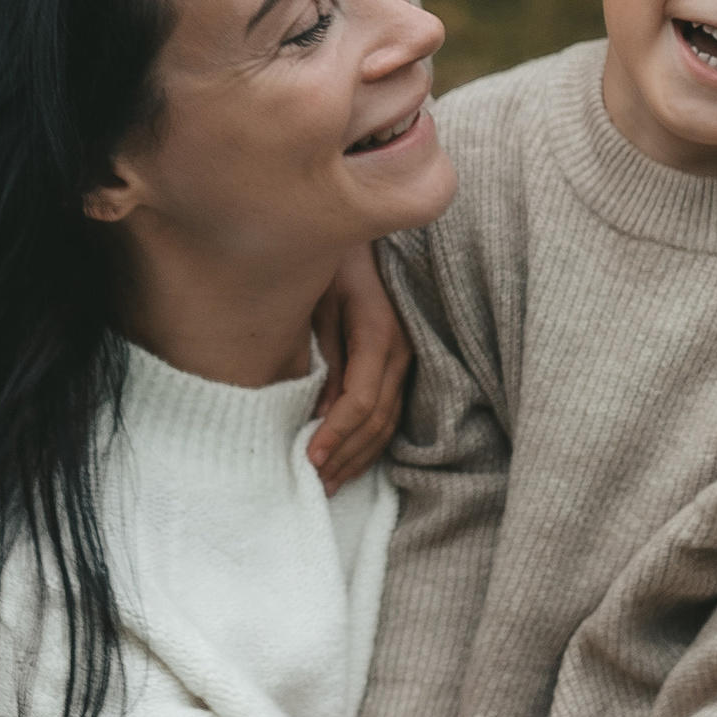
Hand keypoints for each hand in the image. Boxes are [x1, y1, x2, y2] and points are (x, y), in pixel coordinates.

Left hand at [307, 239, 410, 491]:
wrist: (365, 233)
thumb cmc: (332, 265)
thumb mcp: (320, 302)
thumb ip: (324, 355)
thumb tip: (321, 412)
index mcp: (379, 332)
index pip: (362, 399)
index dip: (335, 434)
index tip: (309, 457)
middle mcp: (401, 350)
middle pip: (377, 420)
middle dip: (344, 455)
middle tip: (312, 482)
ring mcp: (408, 359)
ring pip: (388, 424)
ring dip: (357, 457)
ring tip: (327, 483)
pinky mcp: (404, 365)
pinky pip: (391, 414)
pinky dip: (369, 444)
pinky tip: (348, 462)